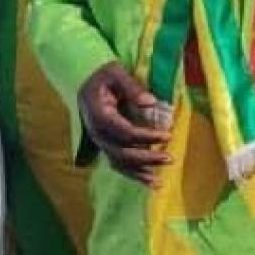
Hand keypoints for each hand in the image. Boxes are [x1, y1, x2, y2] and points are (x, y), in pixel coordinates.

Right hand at [78, 62, 171, 187]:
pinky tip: (151, 182)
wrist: (85, 83)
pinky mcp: (106, 147)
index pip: (125, 132)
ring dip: (140, 173)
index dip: (146, 136)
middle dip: (147, 157)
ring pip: (120, 164)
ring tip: (160, 181)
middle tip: (169, 157)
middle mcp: (98, 134)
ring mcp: (101, 143)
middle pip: (123, 153)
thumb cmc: (103, 76)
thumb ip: (132, 87)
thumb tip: (151, 102)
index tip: (167, 135)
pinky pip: (119, 165)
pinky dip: (134, 175)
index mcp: (99, 116)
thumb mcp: (116, 72)